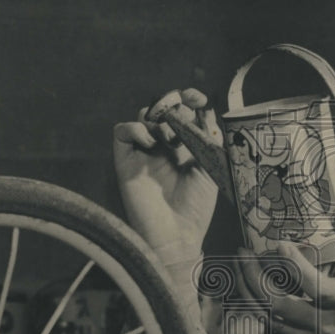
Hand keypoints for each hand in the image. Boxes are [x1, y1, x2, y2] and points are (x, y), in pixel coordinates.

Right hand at [113, 88, 221, 256]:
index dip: (191, 98)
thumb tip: (207, 111)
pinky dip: (136, 128)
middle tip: (181, 110)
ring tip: (170, 136)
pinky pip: (122, 131)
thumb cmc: (196, 207)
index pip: (186, 111)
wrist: (176, 235)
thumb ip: (209, 138)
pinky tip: (151, 142)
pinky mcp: (126, 161)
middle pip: (164, 106)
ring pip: (143, 114)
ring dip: (158, 116)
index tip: (197, 98)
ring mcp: (145, 152)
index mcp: (187, 145)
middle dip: (174, 101)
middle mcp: (165, 145)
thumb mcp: (212, 167)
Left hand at [234, 240, 334, 333]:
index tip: (279, 243)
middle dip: (252, 274)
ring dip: (249, 291)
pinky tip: (252, 293)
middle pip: (275, 299)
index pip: (309, 279)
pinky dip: (260, 309)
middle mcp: (321, 321)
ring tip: (239, 271)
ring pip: (268, 315)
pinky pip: (274, 326)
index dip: (291, 259)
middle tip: (242, 253)